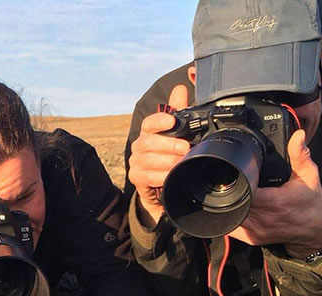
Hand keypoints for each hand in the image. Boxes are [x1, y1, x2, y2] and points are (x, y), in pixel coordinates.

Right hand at [127, 85, 190, 228]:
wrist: (162, 180)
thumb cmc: (170, 153)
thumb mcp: (177, 131)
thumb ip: (178, 110)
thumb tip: (180, 89)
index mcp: (149, 132)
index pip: (149, 122)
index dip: (159, 120)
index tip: (172, 121)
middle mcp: (140, 145)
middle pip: (147, 142)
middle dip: (168, 145)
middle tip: (185, 148)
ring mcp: (136, 162)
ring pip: (146, 160)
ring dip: (166, 161)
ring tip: (180, 163)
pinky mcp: (136, 178)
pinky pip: (145, 177)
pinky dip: (159, 177)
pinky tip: (170, 176)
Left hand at [228, 130, 321, 256]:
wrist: (315, 231)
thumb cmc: (311, 203)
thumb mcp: (309, 176)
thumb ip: (300, 155)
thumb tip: (297, 135)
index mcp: (274, 202)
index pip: (245, 191)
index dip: (236, 180)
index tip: (232, 171)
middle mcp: (262, 218)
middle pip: (231, 202)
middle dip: (226, 190)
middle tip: (224, 178)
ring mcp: (254, 230)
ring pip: (227, 216)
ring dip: (224, 203)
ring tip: (225, 191)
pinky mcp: (250, 238)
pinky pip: (229, 227)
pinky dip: (226, 216)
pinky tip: (228, 206)